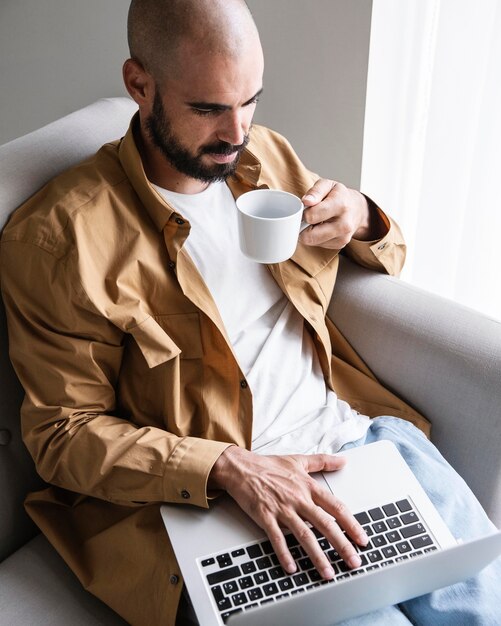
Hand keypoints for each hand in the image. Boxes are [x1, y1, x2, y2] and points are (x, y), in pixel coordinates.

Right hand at [208, 446, 367, 579]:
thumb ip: (323, 461)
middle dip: (341, 545)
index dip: (351, 524)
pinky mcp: (265, 516)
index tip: (362, 539)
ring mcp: (281, 508)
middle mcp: (298, 498)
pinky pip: (276, 538)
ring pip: (304, 534)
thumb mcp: (299, 460)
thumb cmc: (269, 465)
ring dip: (317, 555)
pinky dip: (284, 553)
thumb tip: (343, 461)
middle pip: (325, 524)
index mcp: (308, 486)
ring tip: (328, 572)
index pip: (336, 507)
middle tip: (354, 562)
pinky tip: (292, 568)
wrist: (241, 467)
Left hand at [299, 178, 383, 248]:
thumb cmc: (339, 195)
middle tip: (307, 218)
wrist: (357, 208)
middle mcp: (344, 224)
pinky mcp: (341, 244)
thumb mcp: (328, 185)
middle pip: (310, 236)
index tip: (306, 209)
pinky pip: (319, 245)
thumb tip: (306, 201)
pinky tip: (322, 228)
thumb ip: (316, 191)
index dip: (303, 213)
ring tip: (316, 222)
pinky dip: (316, 237)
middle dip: (303, 227)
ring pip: (312, 242)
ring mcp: (343, 237)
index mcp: (341, 205)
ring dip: (309, 233)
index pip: (311, 216)